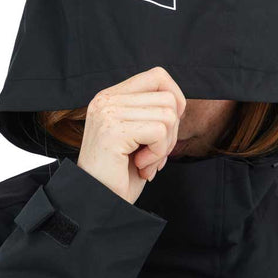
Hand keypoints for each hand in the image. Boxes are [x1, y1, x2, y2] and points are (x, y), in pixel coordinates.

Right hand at [77, 66, 185, 203]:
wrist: (98, 201)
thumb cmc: (120, 174)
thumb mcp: (138, 136)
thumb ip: (152, 113)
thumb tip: (180, 103)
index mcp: (110, 97)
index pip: (157, 76)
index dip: (175, 100)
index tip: (168, 129)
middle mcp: (106, 99)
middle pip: (168, 99)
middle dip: (171, 133)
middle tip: (153, 155)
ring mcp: (108, 112)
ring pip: (168, 116)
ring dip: (164, 147)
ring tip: (145, 162)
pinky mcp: (113, 129)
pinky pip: (160, 133)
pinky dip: (158, 155)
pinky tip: (141, 166)